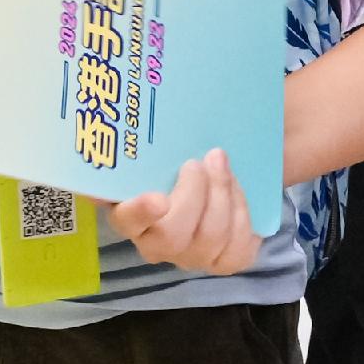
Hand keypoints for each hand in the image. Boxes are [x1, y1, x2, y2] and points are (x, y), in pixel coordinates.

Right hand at [107, 149, 258, 275]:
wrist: (216, 167)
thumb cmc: (177, 154)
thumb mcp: (159, 144)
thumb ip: (143, 140)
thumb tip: (120, 101)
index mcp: (128, 212)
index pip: (126, 220)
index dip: (140, 214)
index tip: (158, 198)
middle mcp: (154, 243)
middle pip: (172, 235)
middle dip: (195, 195)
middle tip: (200, 161)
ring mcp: (189, 256)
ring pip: (208, 240)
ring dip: (222, 196)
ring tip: (223, 164)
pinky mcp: (221, 262)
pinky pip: (236, 251)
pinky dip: (243, 217)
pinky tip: (238, 193)